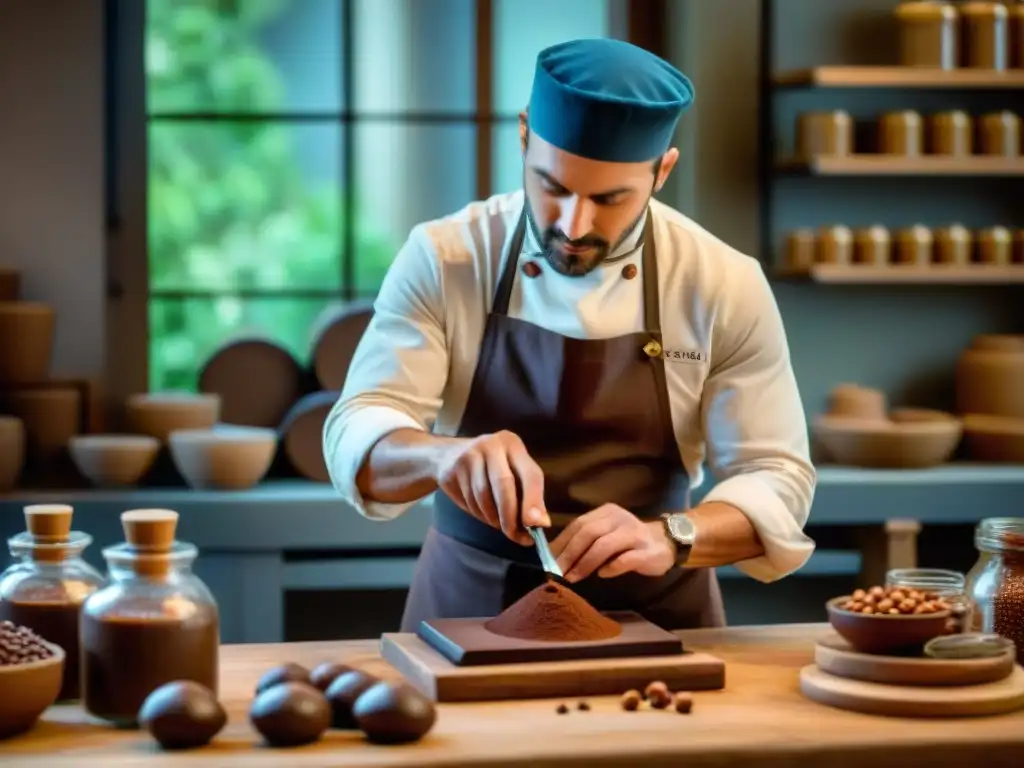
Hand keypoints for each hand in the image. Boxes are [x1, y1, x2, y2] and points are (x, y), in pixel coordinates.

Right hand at [433, 430, 549, 544]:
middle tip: (513, 535)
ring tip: (498, 523)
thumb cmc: (491, 467)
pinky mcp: (452, 469)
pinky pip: (468, 500)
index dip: (534, 501)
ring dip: (492, 517)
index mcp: (513, 444)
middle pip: (504, 484)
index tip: (537, 526)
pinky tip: (482, 513)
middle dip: (510, 515)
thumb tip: (542, 523)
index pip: (530, 474)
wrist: (446, 455)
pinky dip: (479, 514)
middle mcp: (491, 445)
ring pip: (483, 496)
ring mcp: (469, 455)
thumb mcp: (514, 472)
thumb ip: (530, 496)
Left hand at [549, 504, 676, 582]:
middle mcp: (619, 519)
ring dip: (585, 562)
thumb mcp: (606, 534)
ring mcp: (635, 533)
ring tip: (573, 577)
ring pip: (604, 545)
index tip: (547, 559)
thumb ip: (586, 541)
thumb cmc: (628, 542)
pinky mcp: (648, 551)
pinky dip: (612, 567)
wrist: (666, 542)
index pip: (578, 524)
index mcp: (606, 513)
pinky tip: (603, 574)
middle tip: (557, 571)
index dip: (561, 542)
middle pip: (589, 533)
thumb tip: (556, 557)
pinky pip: (626, 559)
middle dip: (570, 553)